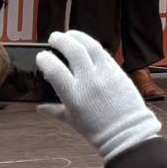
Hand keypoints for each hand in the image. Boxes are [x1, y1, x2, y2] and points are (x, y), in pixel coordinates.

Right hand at [36, 30, 161, 159]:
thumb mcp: (72, 121)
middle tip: (54, 38)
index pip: (55, 70)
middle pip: (73, 50)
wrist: (127, 133)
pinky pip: (104, 53)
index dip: (45, 59)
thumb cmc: (96, 130)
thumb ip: (55, 110)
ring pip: (91, 46)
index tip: (41, 56)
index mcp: (74, 96)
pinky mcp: (118, 71)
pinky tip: (87, 45)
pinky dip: (93, 47)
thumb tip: (39, 108)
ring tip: (70, 34)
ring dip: (78, 36)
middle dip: (61, 40)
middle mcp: (89, 82)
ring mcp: (105, 74)